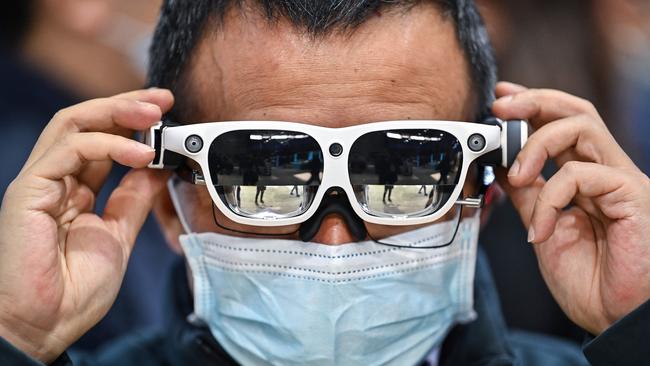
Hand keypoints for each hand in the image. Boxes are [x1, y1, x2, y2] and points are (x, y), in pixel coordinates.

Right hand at [0, 89, 173, 361]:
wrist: (47, 324)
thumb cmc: (76, 289)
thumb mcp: (119, 235)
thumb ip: (134, 200)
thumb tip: (157, 170)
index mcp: (75, 190)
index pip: (104, 141)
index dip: (134, 123)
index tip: (166, 111)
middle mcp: (56, 179)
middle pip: (87, 122)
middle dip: (127, 105)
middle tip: (162, 99)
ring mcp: (41, 182)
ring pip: (73, 124)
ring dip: (117, 112)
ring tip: (154, 113)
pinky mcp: (29, 189)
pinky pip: (69, 150)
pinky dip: (109, 144)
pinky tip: (141, 153)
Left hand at [492, 82, 649, 334]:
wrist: (615, 319)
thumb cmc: (590, 282)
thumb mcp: (544, 229)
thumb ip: (529, 195)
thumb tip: (504, 166)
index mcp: (587, 180)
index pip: (562, 126)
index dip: (532, 106)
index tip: (499, 100)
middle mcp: (607, 173)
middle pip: (576, 112)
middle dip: (534, 100)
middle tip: (500, 106)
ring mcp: (622, 181)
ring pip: (582, 126)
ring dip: (536, 143)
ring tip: (516, 173)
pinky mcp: (632, 195)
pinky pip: (581, 175)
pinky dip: (550, 197)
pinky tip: (541, 230)